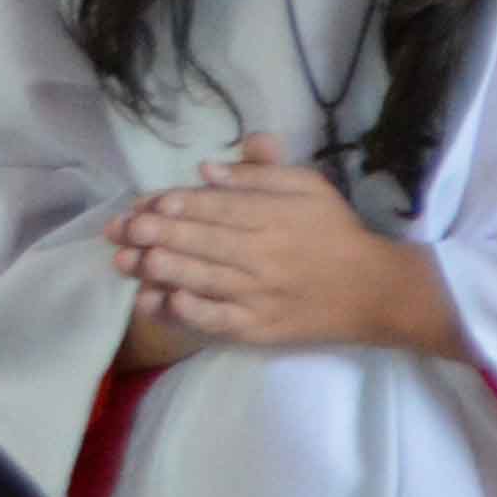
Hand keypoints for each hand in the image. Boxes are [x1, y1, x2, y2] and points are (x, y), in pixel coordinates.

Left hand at [105, 136, 459, 357]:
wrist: (376, 291)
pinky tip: (161, 301)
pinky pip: (216, 320)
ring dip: (158, 269)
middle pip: (202, 241)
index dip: (179, 204)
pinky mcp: (259, 327)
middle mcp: (265, 254)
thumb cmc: (337, 233)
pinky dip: (187, 311)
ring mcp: (260, 294)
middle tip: (120, 230)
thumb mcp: (310, 188)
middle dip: (155, 234)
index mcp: (277, 216)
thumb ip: (261, 174)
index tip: (148, 203)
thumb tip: (207, 169)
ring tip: (125, 260)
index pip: (218, 207)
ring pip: (201, 279)